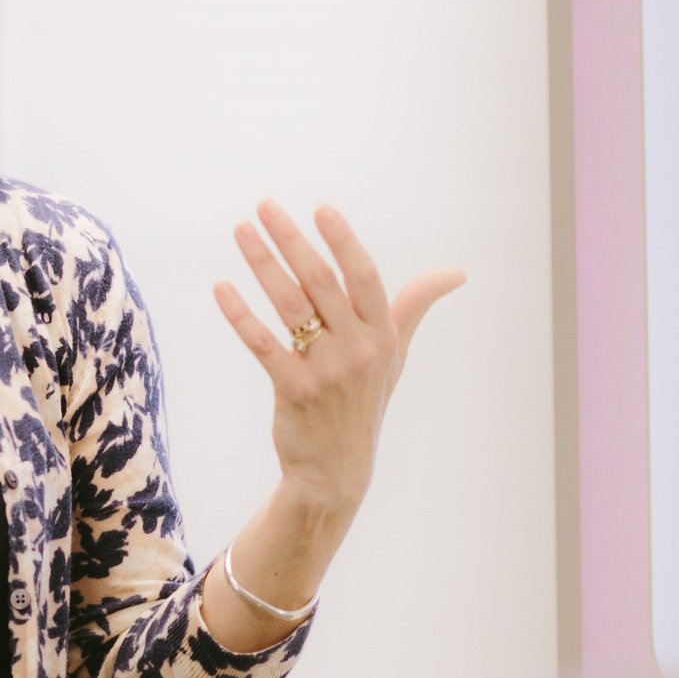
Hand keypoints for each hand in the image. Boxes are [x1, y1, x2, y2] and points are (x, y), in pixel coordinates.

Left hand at [213, 202, 463, 514]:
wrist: (337, 471)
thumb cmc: (365, 403)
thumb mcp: (396, 355)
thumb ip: (414, 307)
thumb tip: (456, 273)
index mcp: (384, 336)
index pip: (366, 278)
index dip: (344, 242)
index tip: (321, 209)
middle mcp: (359, 350)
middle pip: (322, 283)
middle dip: (292, 240)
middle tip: (265, 206)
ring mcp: (326, 372)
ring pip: (290, 306)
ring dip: (263, 263)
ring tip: (241, 231)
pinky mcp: (294, 391)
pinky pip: (263, 344)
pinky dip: (240, 314)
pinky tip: (222, 288)